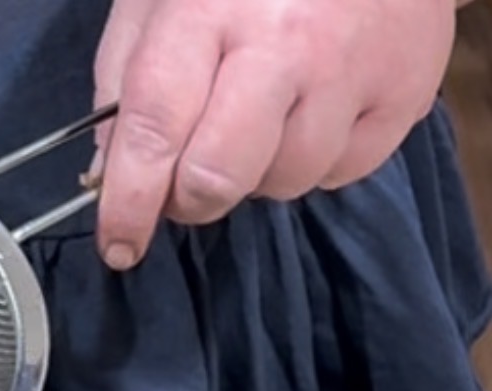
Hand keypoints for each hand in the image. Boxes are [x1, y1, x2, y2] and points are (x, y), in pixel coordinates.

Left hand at [92, 0, 459, 269]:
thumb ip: (124, 79)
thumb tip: (108, 173)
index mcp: (208, 7)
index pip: (154, 130)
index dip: (129, 203)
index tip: (118, 244)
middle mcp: (285, 41)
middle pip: (217, 178)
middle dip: (190, 198)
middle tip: (188, 176)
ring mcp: (352, 67)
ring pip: (282, 183)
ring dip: (258, 172)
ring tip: (266, 113)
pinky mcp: (405, 90)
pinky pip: (340, 172)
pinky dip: (316, 158)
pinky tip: (315, 107)